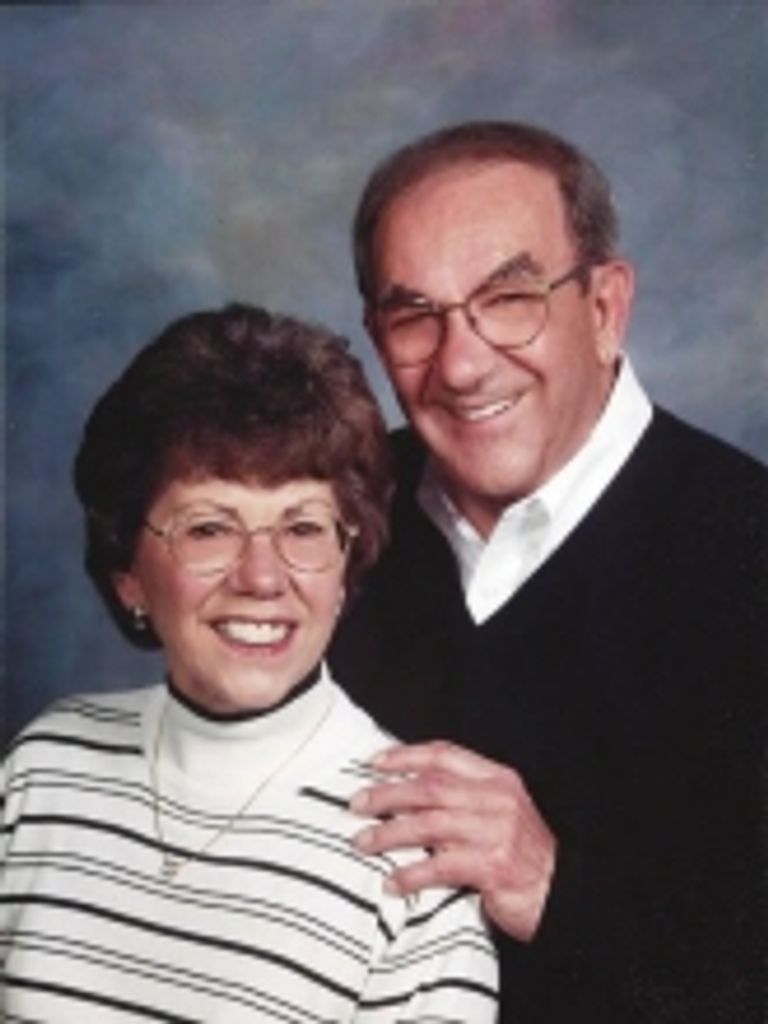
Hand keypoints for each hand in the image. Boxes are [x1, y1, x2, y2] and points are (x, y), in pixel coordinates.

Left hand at [351, 740, 555, 941]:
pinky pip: (440, 867)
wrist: (562, 895)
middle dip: (387, 794)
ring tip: (363, 841)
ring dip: (389, 833)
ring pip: (429, 825)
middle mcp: (496, 800)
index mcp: (497, 779)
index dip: (406, 755)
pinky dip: (411, 874)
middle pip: (429, 788)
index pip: (444, 755)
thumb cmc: (525, 854)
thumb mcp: (501, 812)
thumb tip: (408, 793)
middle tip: (357, 803)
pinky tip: (392, 882)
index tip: (375, 763)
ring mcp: (496, 832)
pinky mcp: (493, 867)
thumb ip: (464, 798)